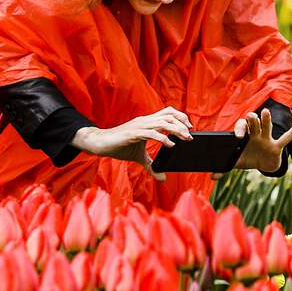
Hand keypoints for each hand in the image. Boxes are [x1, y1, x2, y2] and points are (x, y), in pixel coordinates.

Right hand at [72, 106, 191, 180]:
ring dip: (176, 129)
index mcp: (147, 122)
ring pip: (163, 122)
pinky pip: (152, 133)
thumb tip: (162, 178)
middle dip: (182, 123)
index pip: (168, 112)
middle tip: (190, 135)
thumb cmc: (119, 146)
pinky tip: (170, 145)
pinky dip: (163, 138)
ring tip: (185, 138)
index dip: (180, 117)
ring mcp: (140, 126)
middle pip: (169, 115)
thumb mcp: (139, 157)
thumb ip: (151, 165)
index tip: (189, 128)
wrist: (101, 143)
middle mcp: (145, 121)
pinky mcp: (134, 133)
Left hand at [210, 108, 291, 178]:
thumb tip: (212, 177)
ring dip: (266, 120)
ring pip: (266, 127)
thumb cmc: (249, 158)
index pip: (241, 128)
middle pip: (253, 123)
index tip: (239, 137)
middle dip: (251, 119)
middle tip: (250, 117)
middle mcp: (255, 135)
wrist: (263, 164)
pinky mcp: (276, 146)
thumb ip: (225, 168)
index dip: (240, 130)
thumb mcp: (237, 163)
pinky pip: (284, 139)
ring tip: (265, 112)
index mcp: (245, 137)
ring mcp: (266, 139)